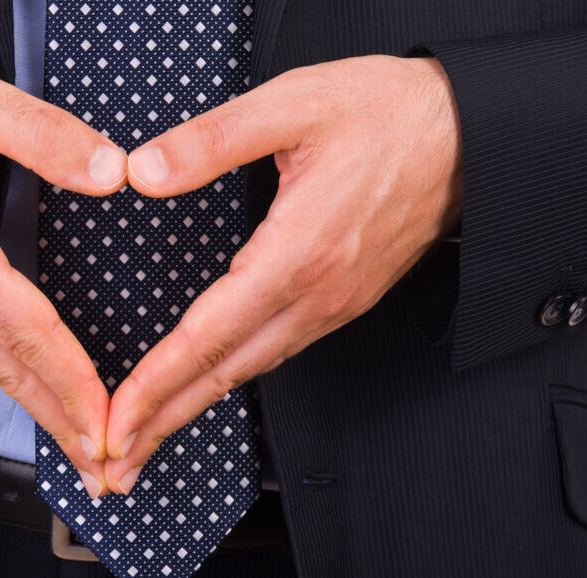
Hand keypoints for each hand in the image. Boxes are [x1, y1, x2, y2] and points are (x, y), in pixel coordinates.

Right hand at [0, 38, 128, 496]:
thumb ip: (43, 136)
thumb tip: (109, 171)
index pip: (24, 328)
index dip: (72, 379)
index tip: (106, 419)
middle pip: (1, 366)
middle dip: (56, 416)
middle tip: (100, 459)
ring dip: (26, 398)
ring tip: (68, 426)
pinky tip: (15, 371)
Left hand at [103, 55, 462, 491]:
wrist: (471, 134)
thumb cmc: (387, 113)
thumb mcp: (293, 105)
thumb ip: (212, 139)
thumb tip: (143, 171)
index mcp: (297, 253)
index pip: (208, 336)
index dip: (155, 384)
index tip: (115, 422)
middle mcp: (317, 295)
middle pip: (224, 373)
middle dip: (163, 422)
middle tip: (115, 464)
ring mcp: (335, 304)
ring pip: (251, 370)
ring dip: (194, 406)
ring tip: (148, 435)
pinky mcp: (344, 301)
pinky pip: (277, 353)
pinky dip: (231, 379)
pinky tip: (208, 383)